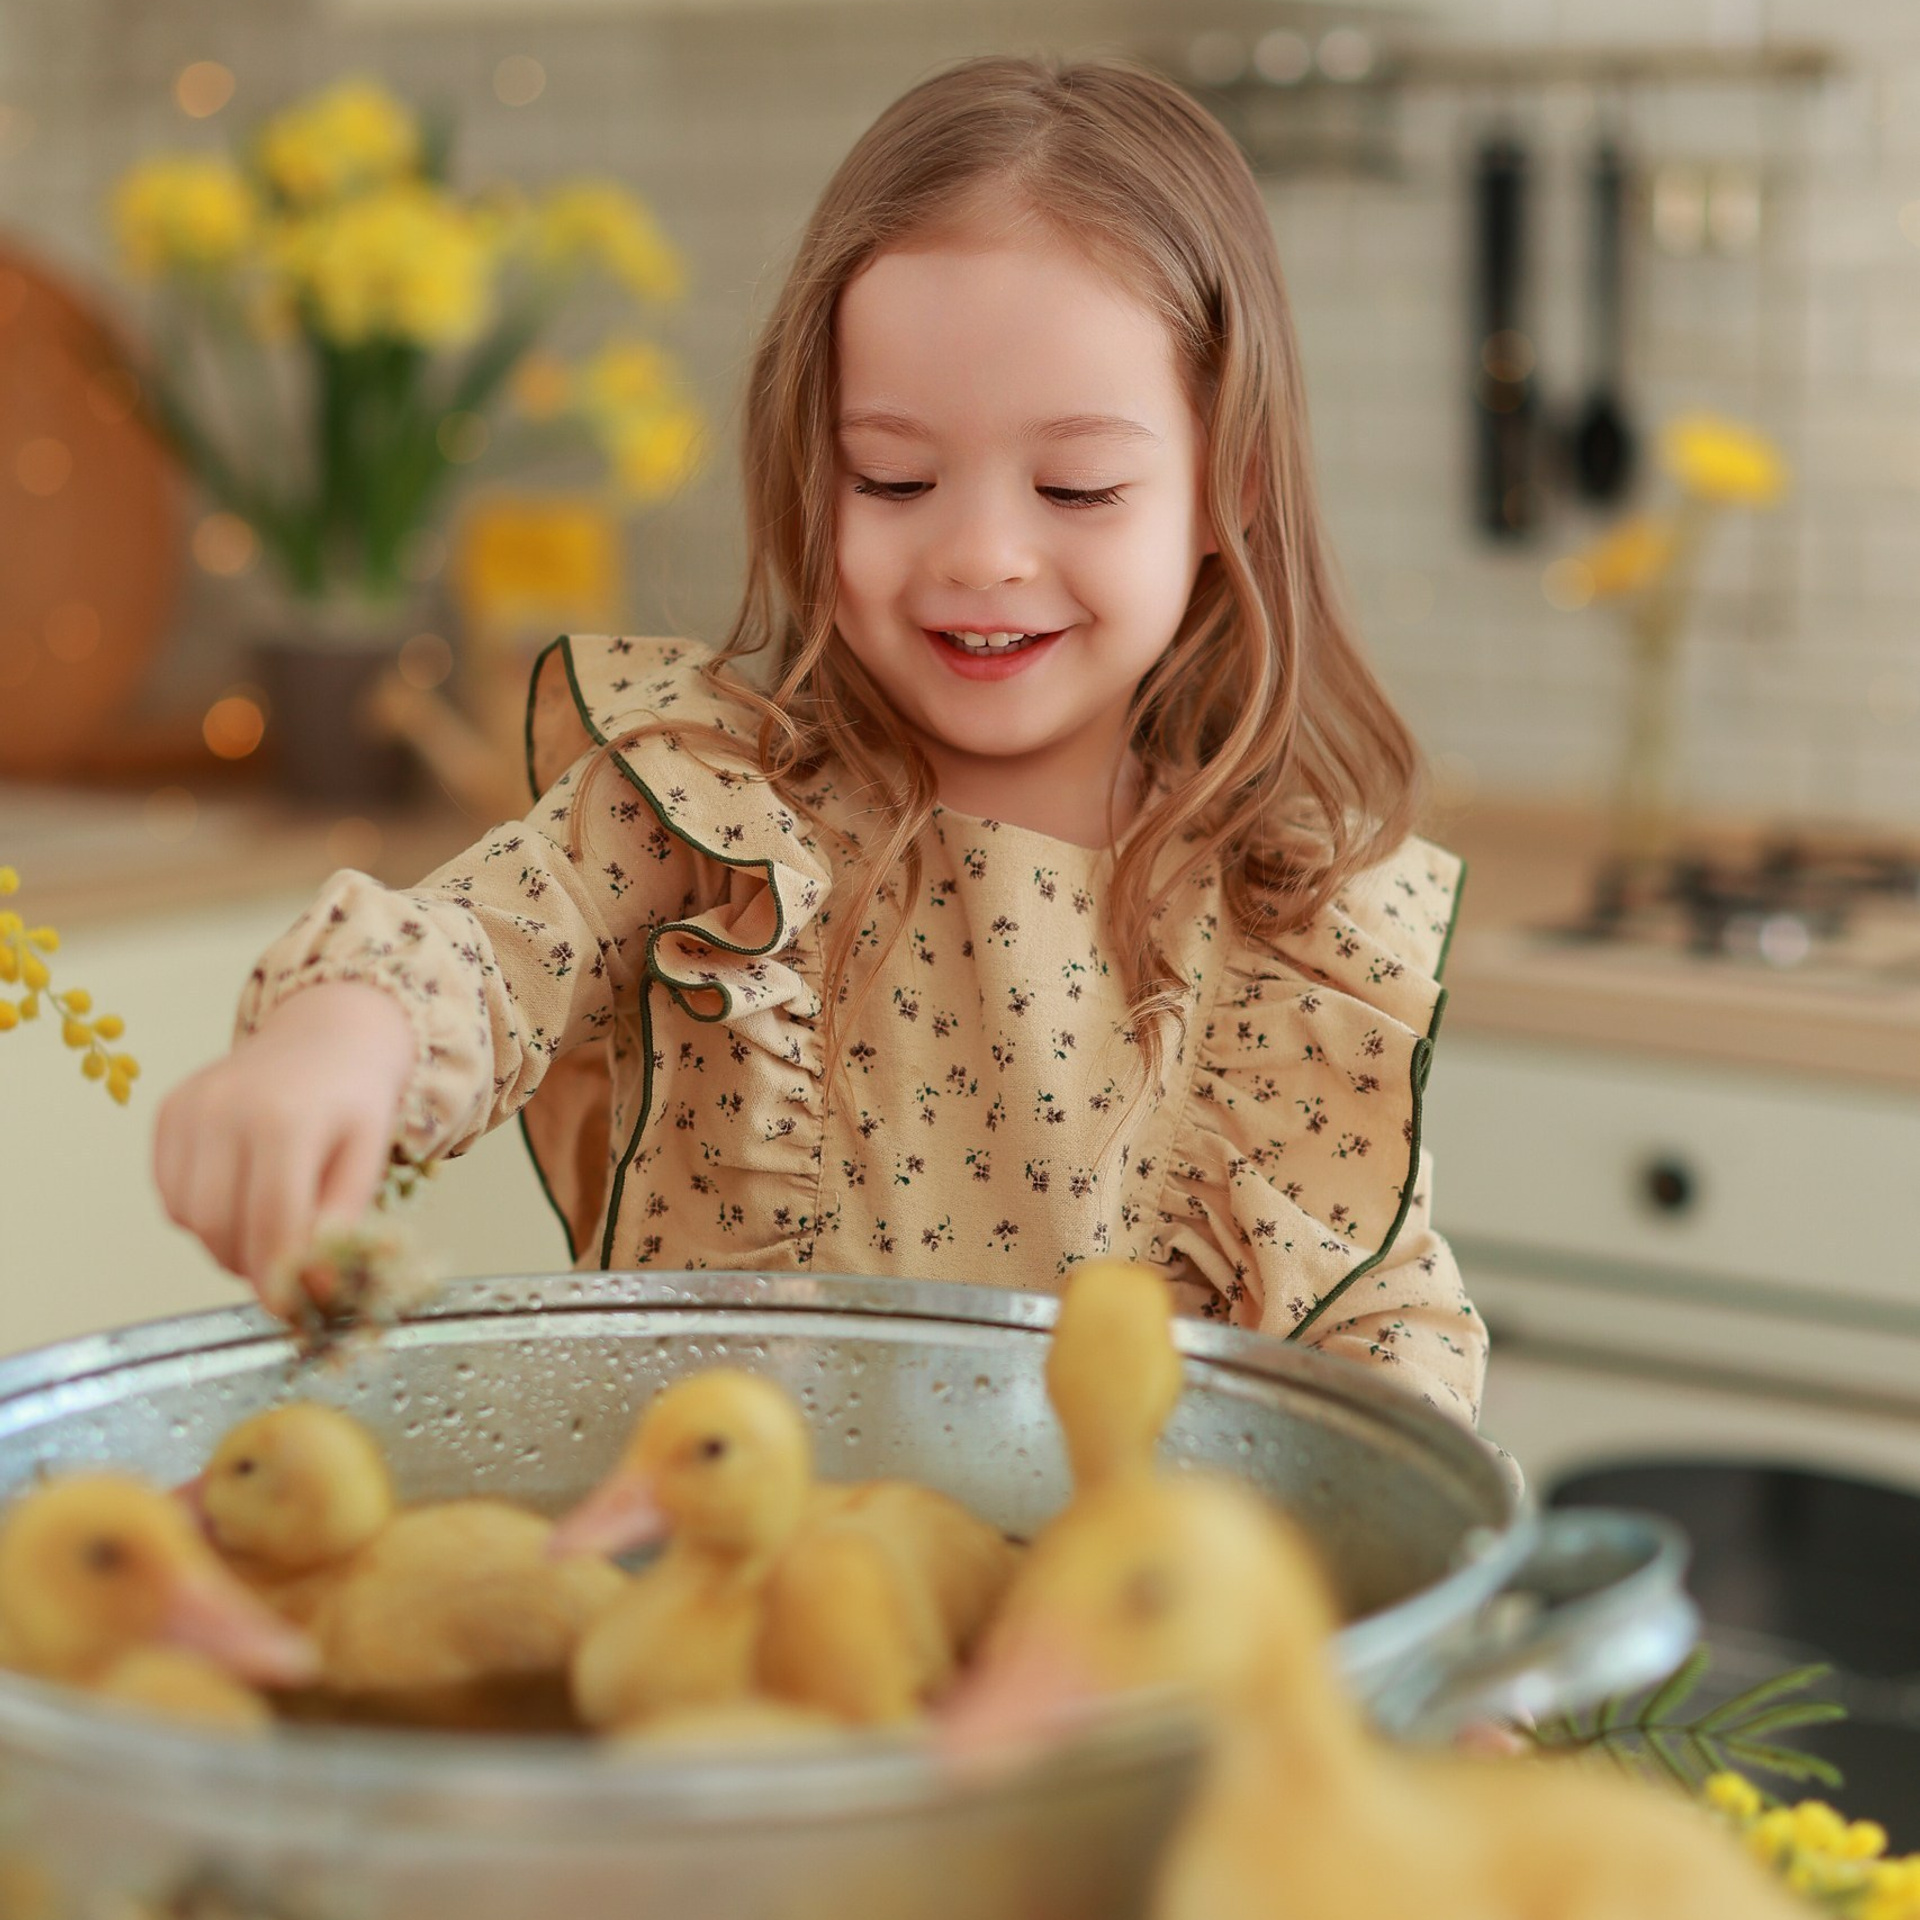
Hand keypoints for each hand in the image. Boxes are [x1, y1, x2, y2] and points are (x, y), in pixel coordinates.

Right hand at [153, 981, 416, 1312]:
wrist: (326, 1034)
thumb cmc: (354, 1100)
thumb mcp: (368, 1157)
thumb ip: (342, 1221)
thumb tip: (316, 1288)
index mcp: (287, 1119)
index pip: (272, 1221)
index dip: (280, 1276)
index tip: (291, 1309)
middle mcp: (227, 1110)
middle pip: (220, 1226)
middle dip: (251, 1265)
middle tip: (283, 1271)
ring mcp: (190, 1109)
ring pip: (187, 1218)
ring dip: (224, 1244)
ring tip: (266, 1229)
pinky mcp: (167, 1112)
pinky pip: (170, 1194)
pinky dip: (200, 1216)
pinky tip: (240, 1196)